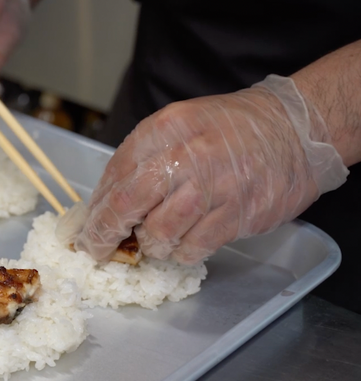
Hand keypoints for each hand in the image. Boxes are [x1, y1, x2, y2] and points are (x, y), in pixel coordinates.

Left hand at [75, 75, 347, 263]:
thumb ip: (142, 160)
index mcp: (163, 129)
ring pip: (159, 233)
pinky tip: (184, 243)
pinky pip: (193, 248)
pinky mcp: (238, 214)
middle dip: (106, 234)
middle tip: (99, 250)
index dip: (96, 209)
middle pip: (127, 205)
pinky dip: (181, 252)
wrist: (294, 129)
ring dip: (150, 245)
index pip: (114, 176)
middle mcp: (185, 155)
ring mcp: (213, 186)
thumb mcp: (178, 127)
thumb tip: (104, 204)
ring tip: (156, 240)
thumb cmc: (229, 130)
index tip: (87, 229)